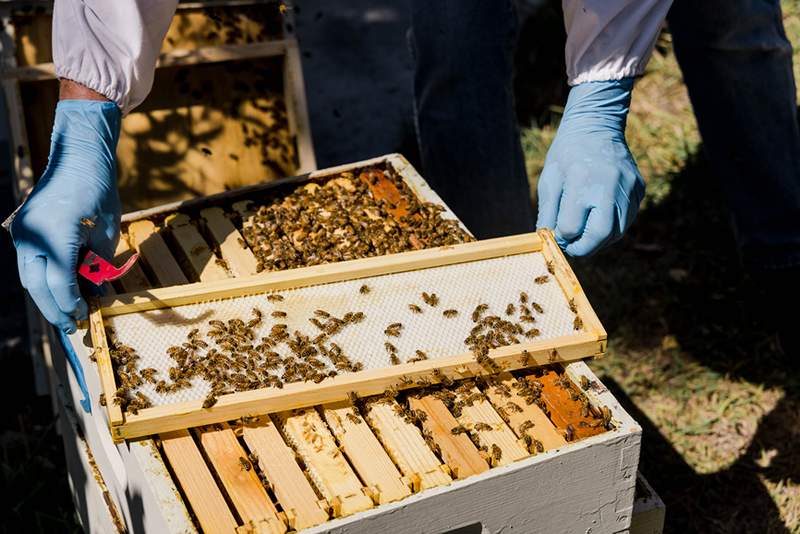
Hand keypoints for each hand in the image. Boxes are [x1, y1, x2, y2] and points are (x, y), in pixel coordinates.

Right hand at [10, 100, 120, 332]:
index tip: (83, 318)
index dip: (71, 304)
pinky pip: (29, 262)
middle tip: (70, 327)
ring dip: (45, 296)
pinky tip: (58, 289)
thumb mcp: (108, 233)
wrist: (78, 158)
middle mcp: (32, 236)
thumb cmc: (99, 193)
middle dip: (53, 309)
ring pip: (28, 276)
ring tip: (64, 314)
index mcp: (55, 236)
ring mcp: (22, 232)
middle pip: (36, 285)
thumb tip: (95, 293)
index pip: (60, 283)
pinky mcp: (21, 230)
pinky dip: (42, 278)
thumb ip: (99, 265)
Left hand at [536, 79, 644, 255]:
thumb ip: (548, 212)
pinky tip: (599, 218)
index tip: (557, 236)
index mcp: (582, 180)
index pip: (572, 227)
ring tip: (585, 234)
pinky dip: (612, 226)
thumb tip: (548, 241)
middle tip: (572, 248)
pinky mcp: (640, 189)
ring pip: (618, 231)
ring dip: (600, 240)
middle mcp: (609, 184)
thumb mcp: (549, 179)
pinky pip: (627, 219)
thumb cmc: (567, 154)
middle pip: (601, 234)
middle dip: (584, 248)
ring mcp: (629, 187)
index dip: (562, 237)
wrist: (597, 125)